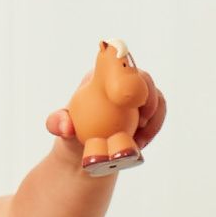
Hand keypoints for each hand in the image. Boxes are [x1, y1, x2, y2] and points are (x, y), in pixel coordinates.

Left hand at [46, 79, 169, 153]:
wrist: (85, 151)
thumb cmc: (71, 132)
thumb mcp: (60, 126)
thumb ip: (58, 123)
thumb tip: (66, 128)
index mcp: (102, 76)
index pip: (120, 64)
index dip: (131, 73)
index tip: (132, 96)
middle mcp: (122, 82)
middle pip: (144, 80)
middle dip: (149, 97)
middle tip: (143, 121)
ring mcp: (136, 98)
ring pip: (156, 98)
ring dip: (154, 118)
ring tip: (139, 139)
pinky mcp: (146, 113)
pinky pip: (157, 116)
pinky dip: (153, 129)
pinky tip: (141, 144)